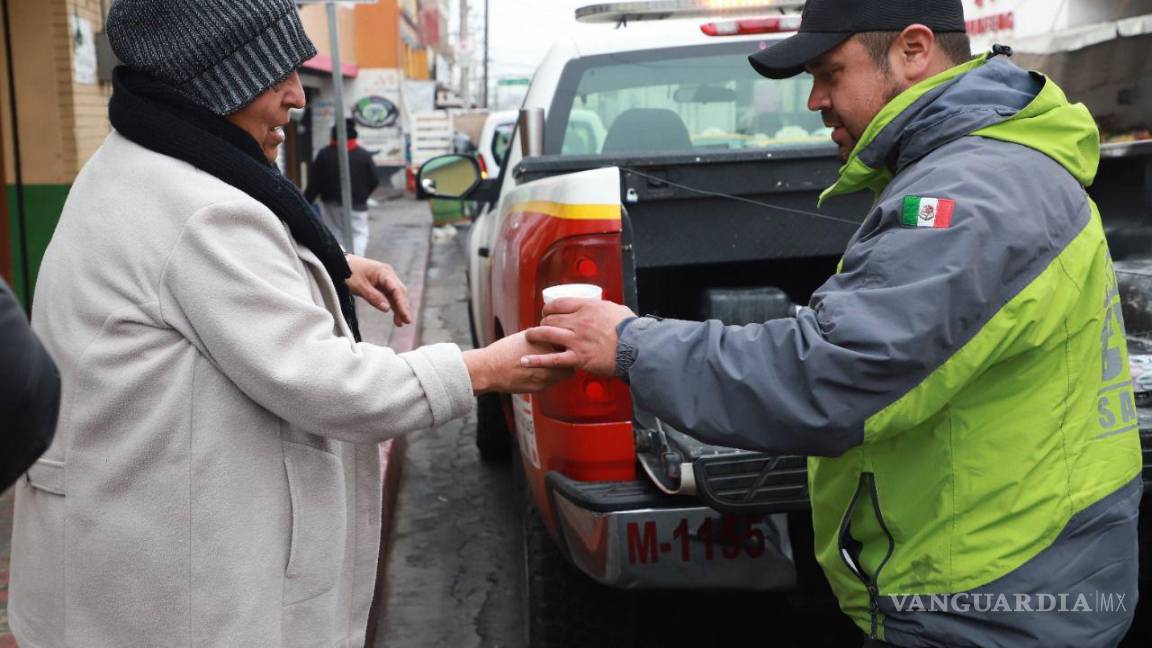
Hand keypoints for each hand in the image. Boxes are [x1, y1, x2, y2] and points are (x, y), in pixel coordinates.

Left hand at [345, 255, 412, 326]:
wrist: (339, 263)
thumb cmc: (348, 272)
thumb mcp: (359, 286)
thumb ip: (373, 297)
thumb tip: (387, 308)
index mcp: (384, 272)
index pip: (397, 290)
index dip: (402, 305)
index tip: (406, 317)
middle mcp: (388, 275)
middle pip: (400, 292)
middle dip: (403, 307)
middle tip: (406, 322)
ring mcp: (385, 279)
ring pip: (396, 295)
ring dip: (398, 308)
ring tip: (400, 323)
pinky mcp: (381, 283)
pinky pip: (390, 295)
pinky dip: (392, 305)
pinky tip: (395, 315)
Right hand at [462, 331, 574, 394]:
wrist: (489, 370)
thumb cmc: (503, 351)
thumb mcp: (526, 336)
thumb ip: (544, 337)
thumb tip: (554, 335)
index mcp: (545, 347)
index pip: (569, 347)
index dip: (570, 346)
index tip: (568, 344)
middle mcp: (547, 363)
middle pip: (571, 364)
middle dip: (570, 360)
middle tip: (567, 356)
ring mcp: (544, 378)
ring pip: (563, 375)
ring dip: (561, 370)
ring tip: (554, 364)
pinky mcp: (539, 388)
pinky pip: (552, 383)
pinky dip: (550, 377)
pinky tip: (542, 372)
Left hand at [520, 298, 636, 375]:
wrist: (638, 349)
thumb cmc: (631, 330)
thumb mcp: (616, 310)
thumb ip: (604, 308)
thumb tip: (602, 308)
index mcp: (588, 307)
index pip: (559, 303)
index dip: (549, 307)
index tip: (547, 311)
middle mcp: (579, 321)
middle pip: (551, 318)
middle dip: (543, 322)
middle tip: (541, 326)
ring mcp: (577, 340)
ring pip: (547, 334)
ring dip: (535, 335)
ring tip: (529, 336)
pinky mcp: (577, 358)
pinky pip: (552, 359)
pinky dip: (536, 360)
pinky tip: (525, 361)